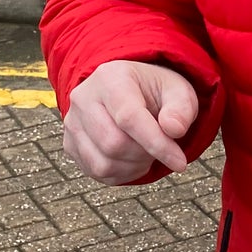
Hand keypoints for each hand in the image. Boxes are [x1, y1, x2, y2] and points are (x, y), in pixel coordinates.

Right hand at [62, 60, 199, 183]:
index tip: (180, 163)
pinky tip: (132, 158)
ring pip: (103, 163)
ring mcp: (73, 123)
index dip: (156, 144)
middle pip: (114, 144)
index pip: (129, 118)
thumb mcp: (178, 92)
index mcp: (110, 78)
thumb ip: (181, 109)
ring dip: (134, 166)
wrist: (130, 92)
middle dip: (145, 154)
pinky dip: (122, 173)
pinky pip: (96, 173)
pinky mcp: (70, 144)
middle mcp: (84, 99)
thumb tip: (174, 130)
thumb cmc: (155, 92)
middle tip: (161, 145)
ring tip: (146, 149)